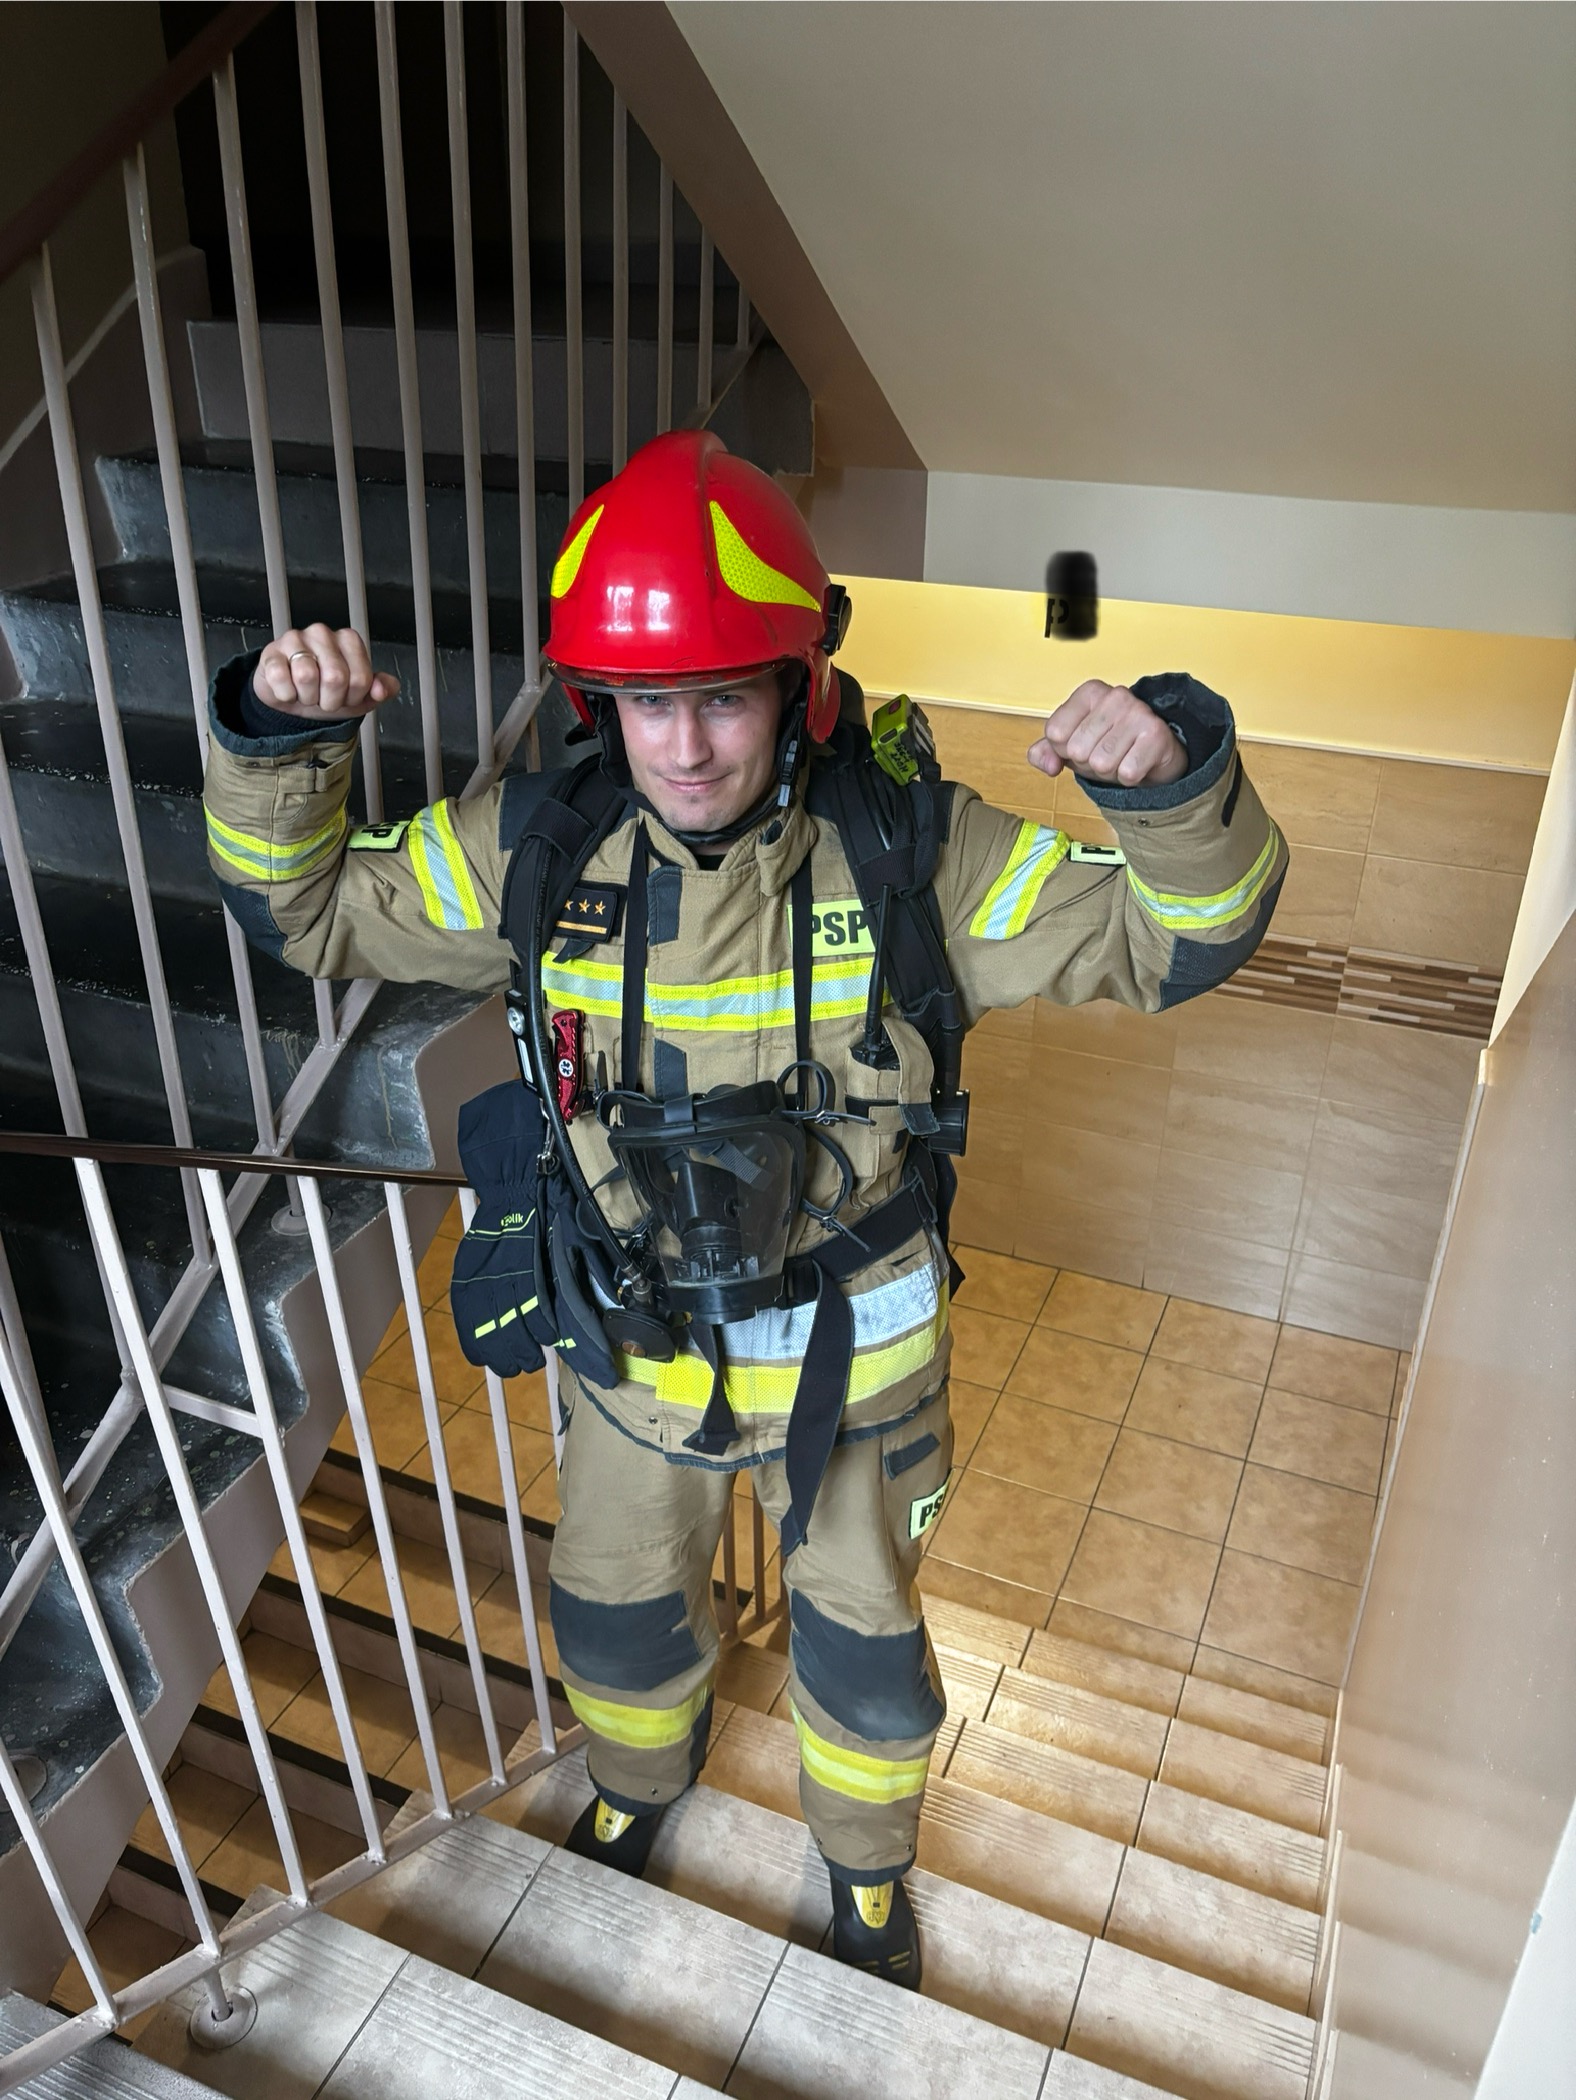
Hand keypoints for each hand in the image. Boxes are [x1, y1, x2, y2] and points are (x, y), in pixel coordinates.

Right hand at [252, 625, 399, 719]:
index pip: (361, 678)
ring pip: (306, 677)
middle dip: (330, 700)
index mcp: (349, 640)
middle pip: (335, 678)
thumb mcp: (360, 695)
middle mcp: (322, 633)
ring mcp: (295, 639)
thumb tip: (382, 689)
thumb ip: (382, 689)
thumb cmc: (327, 691)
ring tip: (306, 692)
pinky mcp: (271, 652)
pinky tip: (288, 689)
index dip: (353, 697)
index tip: (346, 696)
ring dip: (307, 697)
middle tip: (324, 697)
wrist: (292, 698)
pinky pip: (281, 679)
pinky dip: (286, 695)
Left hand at [1028, 679, 1187, 788]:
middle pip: (1077, 751)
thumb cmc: (1109, 745)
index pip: (1055, 732)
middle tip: (1107, 753)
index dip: (1064, 749)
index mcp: (1089, 692)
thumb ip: (1045, 752)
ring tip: (1122, 757)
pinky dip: (1129, 778)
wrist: (1155, 754)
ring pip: (1101, 764)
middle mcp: (1114, 696)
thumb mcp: (1070, 746)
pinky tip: (1137, 763)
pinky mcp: (1156, 734)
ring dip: (1110, 771)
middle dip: (1088, 763)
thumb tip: (1048, 764)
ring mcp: (1138, 712)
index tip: (1084, 743)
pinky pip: (1127, 773)